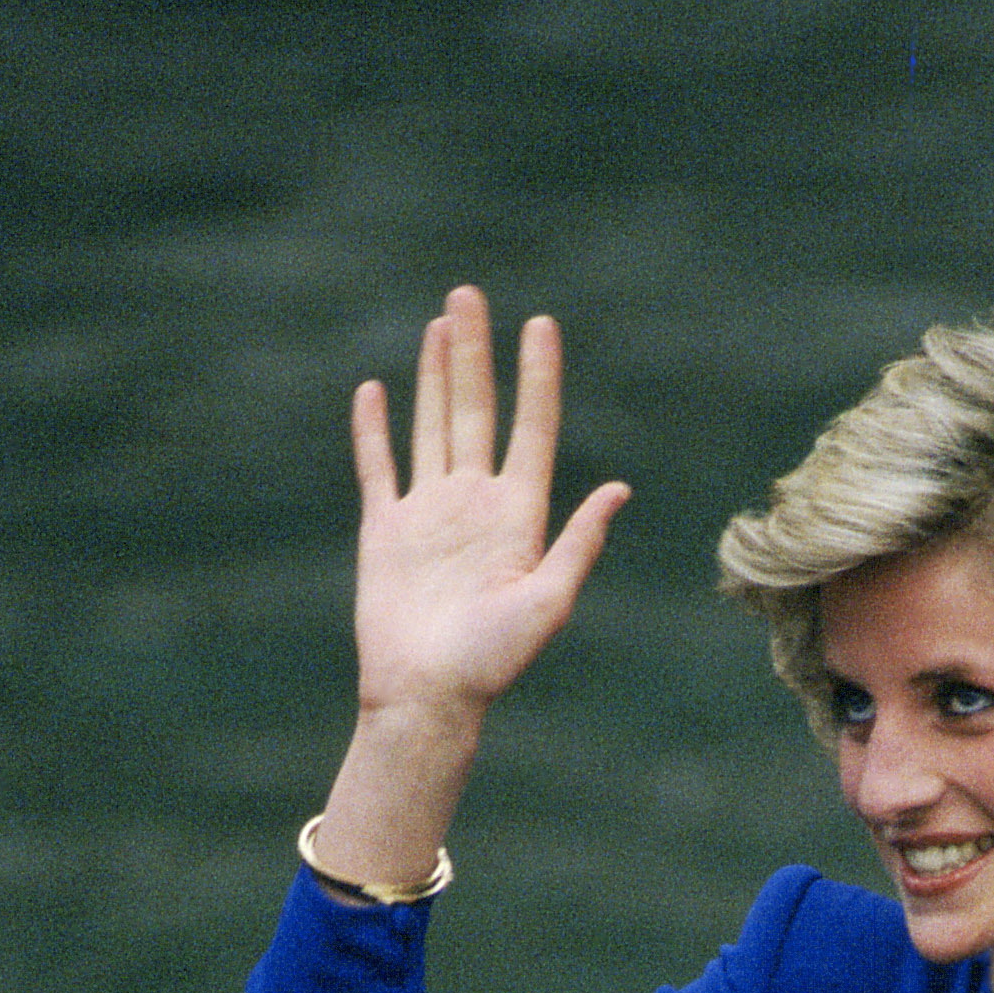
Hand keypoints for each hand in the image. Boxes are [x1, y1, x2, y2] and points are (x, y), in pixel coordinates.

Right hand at [308, 289, 629, 886]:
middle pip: (477, 411)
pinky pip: (379, 467)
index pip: (532, 429)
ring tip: (439, 324)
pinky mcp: (386, 530)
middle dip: (475, 353)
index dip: (537, 377)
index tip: (540, 324)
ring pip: (433, 425)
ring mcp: (429, 513)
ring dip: (436, 375)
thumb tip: (619, 490)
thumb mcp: (547, 603)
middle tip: (469, 295)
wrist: (427, 697)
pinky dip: (374, 429)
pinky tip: (375, 390)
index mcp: (519, 516)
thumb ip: (578, 544)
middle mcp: (475, 504)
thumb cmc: (491, 663)